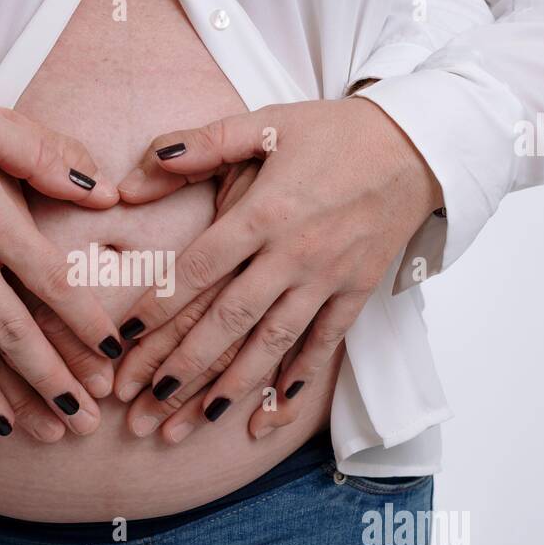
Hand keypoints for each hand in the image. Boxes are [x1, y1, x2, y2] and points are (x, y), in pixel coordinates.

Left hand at [114, 97, 440, 432]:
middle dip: (185, 363)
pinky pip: (324, 346)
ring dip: (233, 384)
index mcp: (265, 212)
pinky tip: (270, 414)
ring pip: (273, 343)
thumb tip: (136, 176)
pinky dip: (298, 382)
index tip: (125, 336)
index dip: (160, 304)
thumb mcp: (265, 124)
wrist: (418, 145)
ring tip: (196, 419)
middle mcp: (295, 253)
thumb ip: (200, 146)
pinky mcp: (356, 294)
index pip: (200, 268)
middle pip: (230, 318)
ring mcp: (328, 279)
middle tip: (145, 398)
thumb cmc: (334, 132)